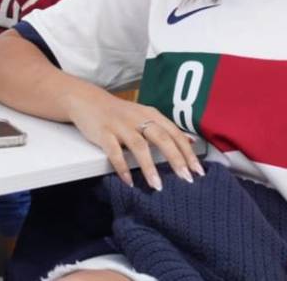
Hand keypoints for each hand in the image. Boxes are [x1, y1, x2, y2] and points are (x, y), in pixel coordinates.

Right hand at [63, 87, 203, 188]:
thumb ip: (166, 128)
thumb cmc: (119, 113)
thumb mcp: (145, 115)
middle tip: (186, 178)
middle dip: (176, 159)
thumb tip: (191, 141)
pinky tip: (129, 181)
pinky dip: (122, 167)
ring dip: (149, 167)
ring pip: (139, 146)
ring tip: (157, 186)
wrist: (87, 100)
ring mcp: (120, 126)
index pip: (174, 133)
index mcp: (151, 114)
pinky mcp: (104, 133)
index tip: (199, 171)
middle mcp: (138, 119)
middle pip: (161, 138)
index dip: (187, 152)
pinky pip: (114, 152)